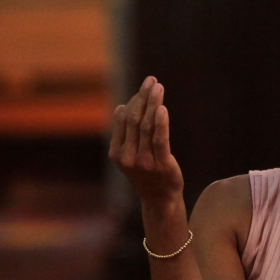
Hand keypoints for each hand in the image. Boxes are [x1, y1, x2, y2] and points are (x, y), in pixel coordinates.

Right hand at [109, 77, 184, 203]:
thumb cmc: (147, 172)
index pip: (124, 120)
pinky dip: (160, 123)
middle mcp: (127, 157)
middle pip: (135, 120)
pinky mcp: (162, 164)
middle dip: (143, 97)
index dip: (134, 100)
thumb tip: (122, 107)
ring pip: (147, 127)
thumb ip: (127, 133)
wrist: (160, 198)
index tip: (145, 86)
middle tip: (151, 80)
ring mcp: (144, 162)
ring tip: (158, 87)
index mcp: (117, 153)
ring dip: (152, 104)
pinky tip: (162, 108)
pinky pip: (160, 140)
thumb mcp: (131, 153)